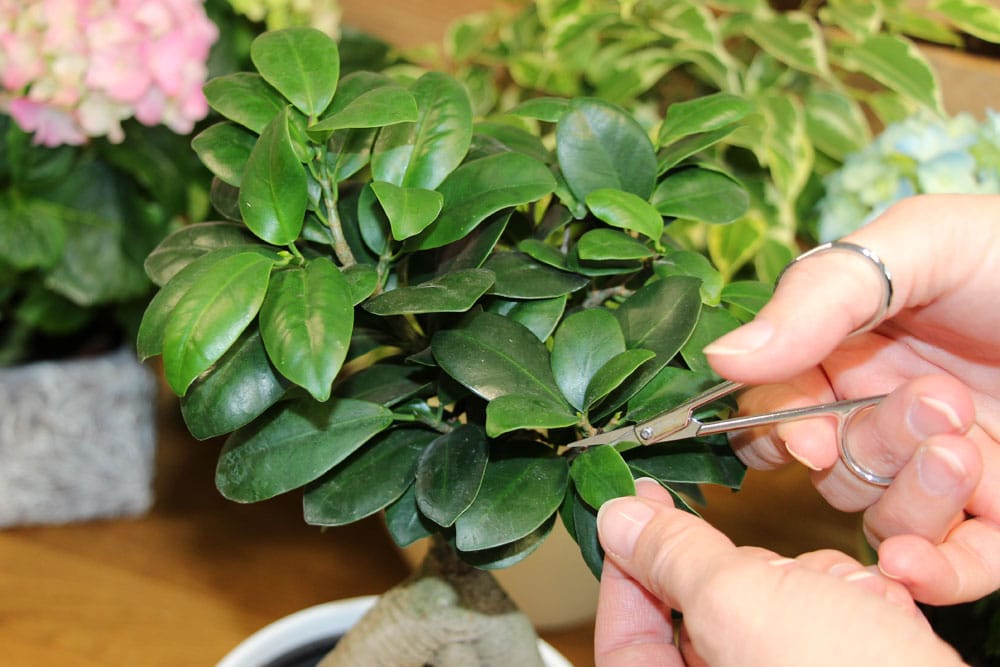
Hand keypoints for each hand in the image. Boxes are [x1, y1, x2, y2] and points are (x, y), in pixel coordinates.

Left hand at [594, 480, 963, 666]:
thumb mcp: (742, 605)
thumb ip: (673, 560)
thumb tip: (618, 520)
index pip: (626, 643)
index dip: (623, 571)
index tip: (632, 514)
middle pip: (701, 619)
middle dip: (745, 579)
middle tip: (767, 561)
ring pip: (770, 610)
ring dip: (808, 587)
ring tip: (845, 597)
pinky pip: (821, 620)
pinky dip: (848, 603)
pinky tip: (878, 608)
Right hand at [703, 194, 999, 604]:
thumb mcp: (926, 242)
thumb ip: (820, 295)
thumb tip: (723, 357)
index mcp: (853, 346)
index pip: (776, 401)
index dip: (774, 425)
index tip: (796, 438)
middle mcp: (888, 409)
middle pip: (827, 465)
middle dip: (865, 445)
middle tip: (934, 402)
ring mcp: (945, 466)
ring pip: (880, 514)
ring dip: (909, 493)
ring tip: (965, 443)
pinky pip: (949, 564)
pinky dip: (927, 573)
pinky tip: (916, 565)